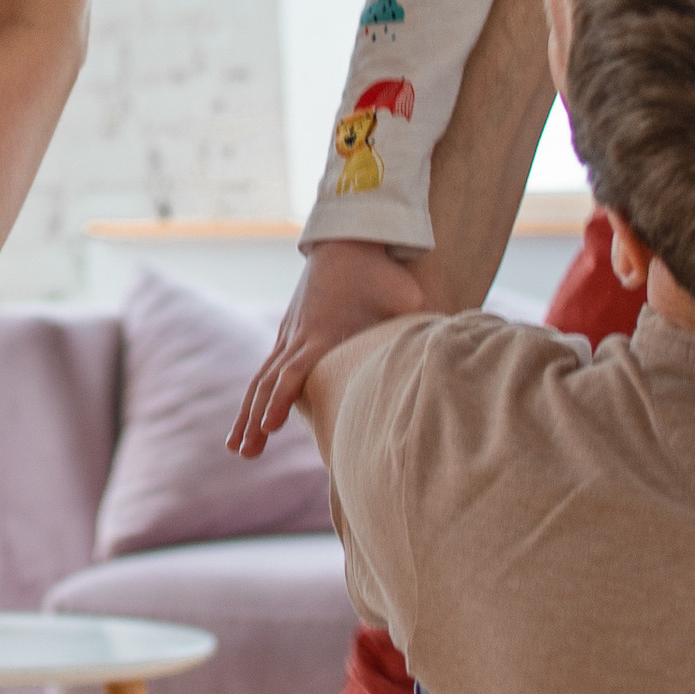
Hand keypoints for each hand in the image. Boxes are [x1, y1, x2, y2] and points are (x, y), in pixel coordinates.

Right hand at [230, 240, 427, 457]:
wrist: (347, 241)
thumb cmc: (381, 273)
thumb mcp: (407, 298)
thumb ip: (424, 326)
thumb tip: (456, 350)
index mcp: (323, 332)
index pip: (295, 371)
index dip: (282, 399)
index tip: (270, 427)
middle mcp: (300, 335)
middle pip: (269, 383)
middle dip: (255, 420)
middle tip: (246, 453)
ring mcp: (289, 334)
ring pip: (261, 380)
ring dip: (248, 415)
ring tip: (238, 450)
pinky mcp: (288, 334)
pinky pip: (266, 371)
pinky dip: (255, 398)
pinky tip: (249, 423)